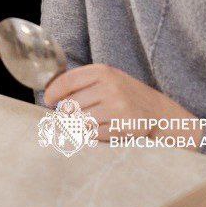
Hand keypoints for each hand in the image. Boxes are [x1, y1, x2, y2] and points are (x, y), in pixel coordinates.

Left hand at [44, 64, 203, 148]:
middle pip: (71, 105)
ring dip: (78, 125)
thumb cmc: (124, 94)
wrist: (157, 111)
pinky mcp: (123, 126)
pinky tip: (100, 129)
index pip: (67, 81)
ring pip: (81, 121)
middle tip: (69, 115)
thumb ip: (82, 82)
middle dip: (66, 113)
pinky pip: (94, 135)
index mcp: (103, 72)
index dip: (52, 92)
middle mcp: (110, 87)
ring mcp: (118, 108)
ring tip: (85, 122)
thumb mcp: (107, 78)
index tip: (48, 100)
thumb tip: (50, 93)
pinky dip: (92, 135)